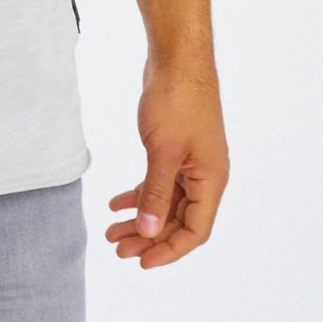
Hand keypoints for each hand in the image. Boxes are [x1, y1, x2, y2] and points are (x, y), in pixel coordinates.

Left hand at [105, 55, 229, 268]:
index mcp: (211, 181)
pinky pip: (158, 182)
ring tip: (111, 232)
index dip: (169, 251)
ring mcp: (190, 162)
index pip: (195, 231)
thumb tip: (149, 233)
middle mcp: (205, 176)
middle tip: (116, 248)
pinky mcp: (175, 149)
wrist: (177, 59)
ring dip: (140, 218)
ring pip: (165, 203)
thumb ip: (156, 194)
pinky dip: (138, 194)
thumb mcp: (163, 151)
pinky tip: (116, 203)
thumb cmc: (177, 101)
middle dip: (148, 237)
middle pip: (178, 221)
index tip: (141, 262)